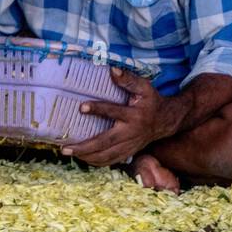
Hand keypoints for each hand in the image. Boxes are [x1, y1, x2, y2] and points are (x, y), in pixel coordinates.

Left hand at [62, 67, 179, 166]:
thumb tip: (112, 69)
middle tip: (65, 148)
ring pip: (106, 156)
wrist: (166, 121)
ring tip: (69, 152)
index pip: (113, 112)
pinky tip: (83, 159)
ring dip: (86, 156)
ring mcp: (129, 145)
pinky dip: (96, 162)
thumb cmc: (151, 101)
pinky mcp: (128, 152)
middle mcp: (130, 133)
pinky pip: (111, 161)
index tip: (81, 107)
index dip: (97, 110)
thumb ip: (129, 80)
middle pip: (105, 142)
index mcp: (134, 115)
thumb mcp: (144, 87)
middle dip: (85, 147)